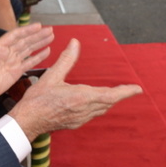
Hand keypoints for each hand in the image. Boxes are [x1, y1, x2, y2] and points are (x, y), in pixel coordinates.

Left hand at [0, 23, 53, 109]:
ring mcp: (13, 61)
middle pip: (25, 41)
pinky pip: (30, 62)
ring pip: (29, 49)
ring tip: (51, 36)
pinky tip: (47, 51)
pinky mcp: (17, 70)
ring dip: (40, 42)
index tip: (38, 26)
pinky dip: (39, 57)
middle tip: (50, 29)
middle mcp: (8, 51)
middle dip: (38, 35)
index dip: (27, 30)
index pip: (15, 36)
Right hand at [8, 39, 141, 140]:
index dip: (125, 92)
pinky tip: (95, 102)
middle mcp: (84, 110)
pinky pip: (93, 114)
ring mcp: (80, 119)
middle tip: (130, 89)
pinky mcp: (75, 123)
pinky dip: (99, 106)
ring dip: (109, 101)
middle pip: (108, 102)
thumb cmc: (37, 99)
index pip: (110, 95)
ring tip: (115, 94)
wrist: (27, 121)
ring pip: (101, 109)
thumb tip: (75, 43)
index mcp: (81, 97)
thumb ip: (66, 59)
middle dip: (119, 95)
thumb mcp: (52, 75)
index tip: (137, 89)